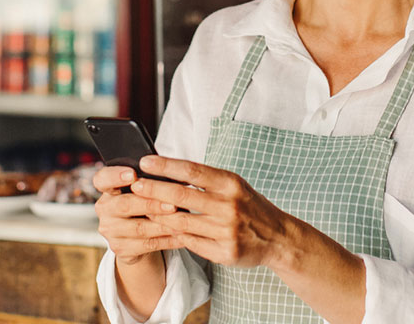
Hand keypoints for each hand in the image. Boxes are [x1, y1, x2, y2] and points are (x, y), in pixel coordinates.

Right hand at [93, 166, 182, 264]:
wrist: (138, 237)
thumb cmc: (145, 204)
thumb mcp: (145, 191)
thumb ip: (152, 182)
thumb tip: (176, 173)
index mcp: (109, 189)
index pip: (102, 179)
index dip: (115, 176)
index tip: (133, 174)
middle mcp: (105, 209)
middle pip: (125, 205)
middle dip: (151, 204)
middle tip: (173, 205)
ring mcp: (111, 230)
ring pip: (139, 228)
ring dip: (164, 225)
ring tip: (184, 221)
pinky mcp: (121, 248)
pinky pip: (148, 244)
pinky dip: (168, 240)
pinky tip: (183, 235)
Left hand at [132, 155, 301, 269]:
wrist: (279, 237)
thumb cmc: (251, 207)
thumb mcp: (235, 186)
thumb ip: (207, 181)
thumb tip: (169, 170)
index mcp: (232, 184)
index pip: (193, 171)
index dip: (167, 166)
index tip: (145, 162)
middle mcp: (230, 206)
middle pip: (182, 196)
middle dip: (153, 190)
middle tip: (134, 186)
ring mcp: (226, 230)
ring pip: (181, 222)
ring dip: (157, 215)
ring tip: (140, 209)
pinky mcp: (224, 251)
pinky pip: (190, 242)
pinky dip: (172, 235)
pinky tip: (159, 229)